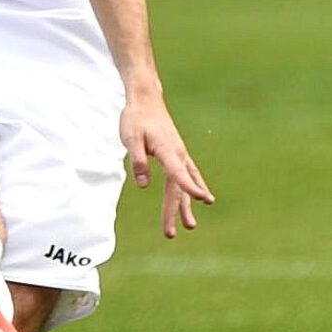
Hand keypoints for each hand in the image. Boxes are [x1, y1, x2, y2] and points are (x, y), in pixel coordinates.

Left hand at [122, 96, 214, 239]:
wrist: (147, 100)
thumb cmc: (136, 118)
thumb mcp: (131, 138)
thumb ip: (137, 160)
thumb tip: (143, 185)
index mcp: (167, 150)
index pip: (178, 173)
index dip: (188, 187)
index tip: (201, 199)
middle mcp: (178, 154)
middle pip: (179, 187)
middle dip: (177, 210)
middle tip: (174, 232)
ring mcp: (179, 155)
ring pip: (184, 184)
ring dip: (185, 205)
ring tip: (189, 226)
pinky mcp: (177, 154)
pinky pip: (187, 175)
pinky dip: (193, 188)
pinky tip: (199, 199)